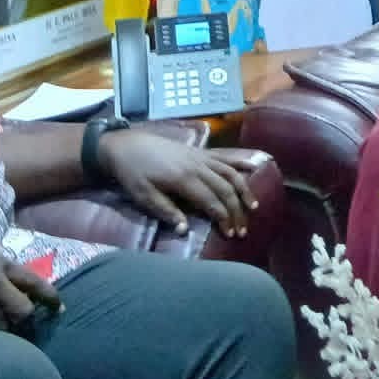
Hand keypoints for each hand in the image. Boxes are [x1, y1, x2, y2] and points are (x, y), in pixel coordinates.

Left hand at [99, 130, 254, 237]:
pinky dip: (239, 167)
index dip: (224, 218)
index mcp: (183, 178)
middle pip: (225, 189)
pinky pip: (225, 158)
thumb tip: (185, 231)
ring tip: (253, 207)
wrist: (126, 145)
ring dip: (243, 190)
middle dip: (236, 210)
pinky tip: (250, 174)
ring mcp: (200, 156)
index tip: (231, 234)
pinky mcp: (200, 151)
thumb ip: (166, 212)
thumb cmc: (132, 173)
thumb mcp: (143, 196)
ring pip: (230, 173)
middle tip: (242, 230)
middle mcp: (197, 165)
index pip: (212, 201)